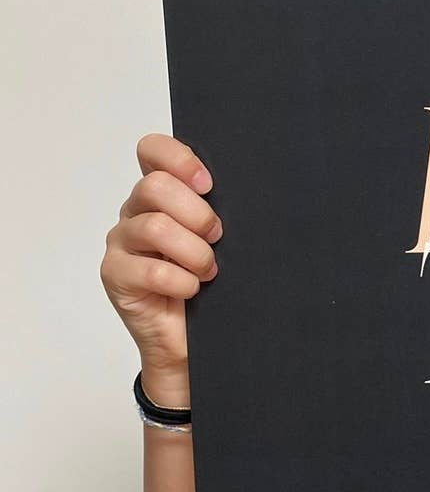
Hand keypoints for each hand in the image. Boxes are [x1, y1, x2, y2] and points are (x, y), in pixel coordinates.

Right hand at [100, 133, 221, 377]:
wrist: (189, 341)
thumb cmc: (210, 285)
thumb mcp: (219, 241)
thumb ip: (219, 211)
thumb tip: (252, 190)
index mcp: (160, 194)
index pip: (152, 150)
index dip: (180, 160)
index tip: (209, 185)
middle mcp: (135, 212)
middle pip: (155, 186)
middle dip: (197, 214)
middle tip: (217, 237)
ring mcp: (121, 243)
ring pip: (154, 227)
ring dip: (193, 252)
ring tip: (208, 270)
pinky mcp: (115, 275)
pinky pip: (153, 271)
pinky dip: (183, 282)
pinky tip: (193, 290)